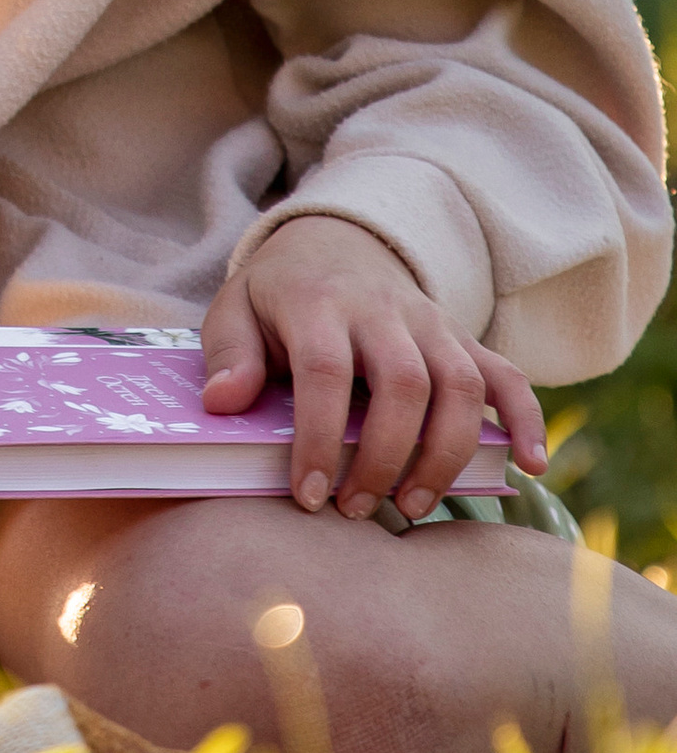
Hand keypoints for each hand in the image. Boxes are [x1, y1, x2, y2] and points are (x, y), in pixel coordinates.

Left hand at [199, 219, 547, 521]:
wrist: (333, 242)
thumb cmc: (278, 296)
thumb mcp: (236, 310)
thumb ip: (229, 354)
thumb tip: (223, 402)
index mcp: (318, 303)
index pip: (325, 371)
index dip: (319, 437)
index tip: (310, 495)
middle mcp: (382, 309)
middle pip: (403, 383)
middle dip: (386, 457)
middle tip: (357, 510)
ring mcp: (430, 322)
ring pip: (458, 384)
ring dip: (444, 453)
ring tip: (413, 506)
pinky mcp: (463, 337)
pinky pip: (507, 373)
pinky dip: (526, 418)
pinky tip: (529, 464)